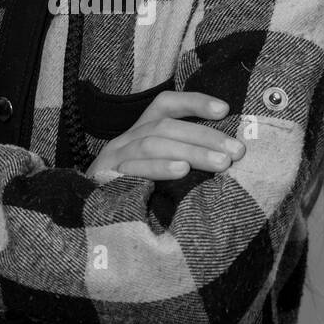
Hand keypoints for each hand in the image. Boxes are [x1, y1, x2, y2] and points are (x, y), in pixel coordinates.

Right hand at [85, 91, 244, 180]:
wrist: (87, 221)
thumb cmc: (133, 194)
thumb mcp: (157, 171)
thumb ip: (182, 158)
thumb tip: (225, 155)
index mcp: (139, 132)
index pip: (165, 105)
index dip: (194, 102)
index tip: (225, 109)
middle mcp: (126, 140)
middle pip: (166, 126)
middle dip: (205, 135)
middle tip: (237, 151)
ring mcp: (114, 159)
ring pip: (153, 143)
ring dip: (191, 151)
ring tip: (221, 163)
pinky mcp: (106, 181)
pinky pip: (133, 169)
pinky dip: (159, 168)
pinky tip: (182, 171)